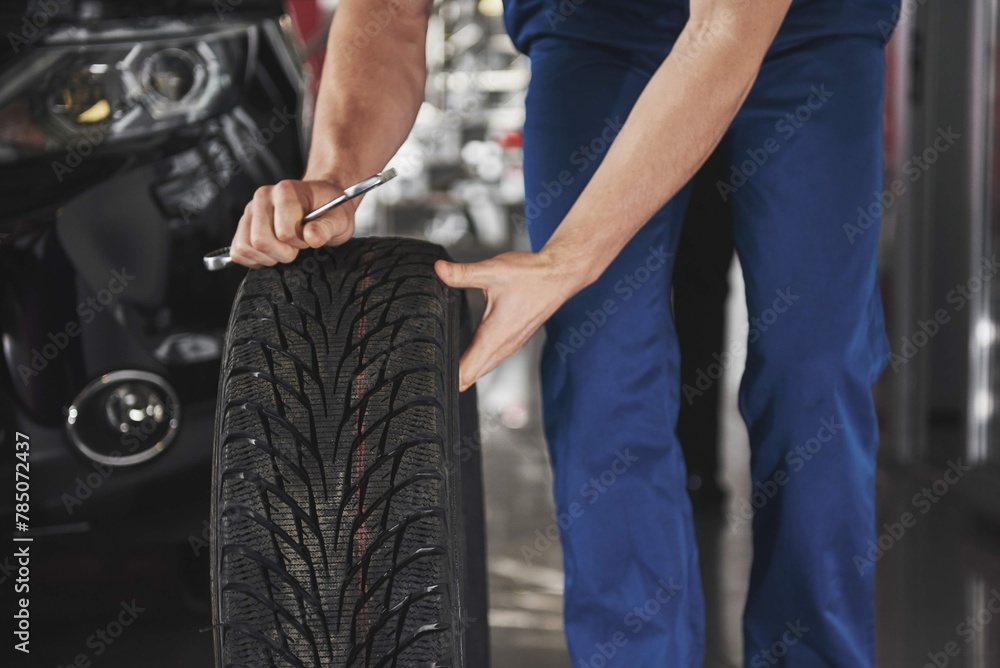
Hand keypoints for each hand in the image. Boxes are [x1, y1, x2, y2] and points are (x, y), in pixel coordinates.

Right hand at [229, 179, 356, 267]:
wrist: (321, 202)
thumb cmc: (330, 210)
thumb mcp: (339, 219)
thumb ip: (327, 228)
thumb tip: (310, 237)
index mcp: (286, 191)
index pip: (284, 232)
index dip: (299, 242)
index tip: (308, 237)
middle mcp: (263, 197)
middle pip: (260, 241)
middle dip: (283, 252)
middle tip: (297, 245)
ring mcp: (250, 211)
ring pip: (246, 247)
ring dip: (268, 257)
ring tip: (285, 247)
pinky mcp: (243, 226)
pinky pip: (238, 252)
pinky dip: (255, 259)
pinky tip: (273, 252)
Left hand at [435, 250, 586, 390]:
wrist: (560, 275)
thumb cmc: (532, 276)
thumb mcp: (492, 271)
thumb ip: (462, 273)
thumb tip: (439, 270)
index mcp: (495, 337)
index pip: (466, 373)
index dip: (447, 379)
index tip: (431, 379)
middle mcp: (504, 346)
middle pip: (472, 376)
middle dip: (452, 380)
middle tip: (430, 377)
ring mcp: (511, 344)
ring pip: (484, 369)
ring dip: (465, 372)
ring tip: (444, 372)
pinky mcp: (515, 339)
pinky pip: (493, 359)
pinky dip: (478, 363)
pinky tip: (470, 355)